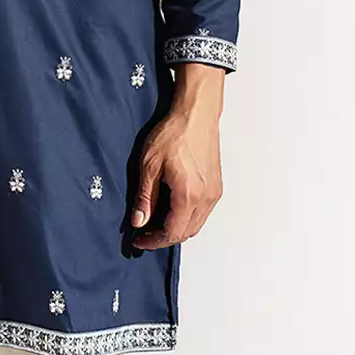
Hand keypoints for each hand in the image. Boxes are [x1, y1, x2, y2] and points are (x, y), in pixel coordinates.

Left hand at [130, 63, 224, 248]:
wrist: (196, 114)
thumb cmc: (175, 133)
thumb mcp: (149, 165)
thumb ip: (145, 197)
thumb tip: (139, 221)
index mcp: (188, 196)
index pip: (171, 233)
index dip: (153, 241)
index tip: (139, 240)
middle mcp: (205, 199)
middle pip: (185, 233)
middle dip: (164, 237)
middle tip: (144, 233)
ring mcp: (214, 193)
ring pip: (196, 224)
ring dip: (176, 228)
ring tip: (156, 221)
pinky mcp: (216, 185)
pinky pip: (202, 212)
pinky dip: (187, 217)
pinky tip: (172, 208)